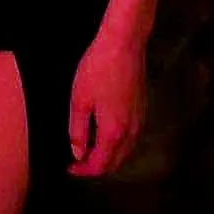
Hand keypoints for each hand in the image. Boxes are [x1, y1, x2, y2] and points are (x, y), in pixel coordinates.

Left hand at [67, 26, 146, 177]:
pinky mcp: (143, 108)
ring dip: (109, 157)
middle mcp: (130, 131)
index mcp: (113, 132)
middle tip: (78, 161)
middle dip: (97, 167)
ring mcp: (139, 119)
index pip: (99, 165)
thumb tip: (77, 153)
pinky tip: (107, 134)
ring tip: (90, 149)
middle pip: (115, 163)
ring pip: (125, 151)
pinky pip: (131, 137)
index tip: (70, 168)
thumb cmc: (99, 67)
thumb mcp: (79, 99)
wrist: (124, 42)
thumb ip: (77, 131)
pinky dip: (119, 144)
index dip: (83, 171)